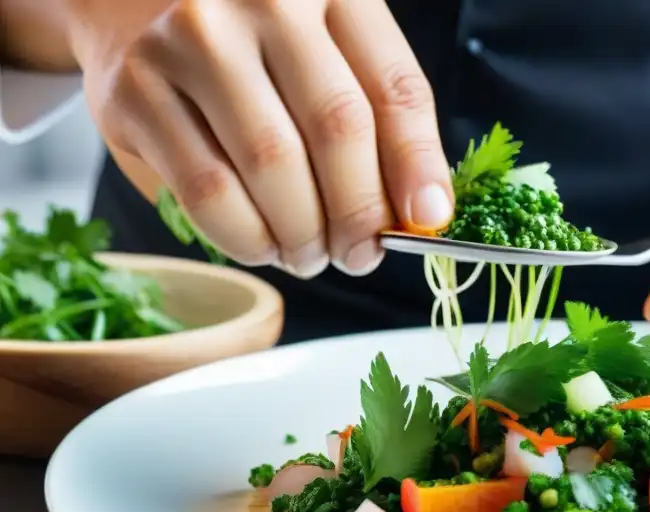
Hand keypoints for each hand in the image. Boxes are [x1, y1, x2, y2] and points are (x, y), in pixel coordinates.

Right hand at [69, 0, 452, 276]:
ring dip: (303, 235)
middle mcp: (263, 0)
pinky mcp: (137, 90)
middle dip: (358, 214)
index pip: (394, 87)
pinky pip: (208, 192)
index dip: (418, 165)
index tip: (428, 219)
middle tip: (360, 254)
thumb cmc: (251, 41)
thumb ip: (375, 117)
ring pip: (272, 167)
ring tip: (310, 255)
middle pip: (336, 129)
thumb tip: (421, 212)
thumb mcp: (327, 50)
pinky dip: (247, 238)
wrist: (127, 3)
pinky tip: (263, 245)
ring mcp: (193, 40)